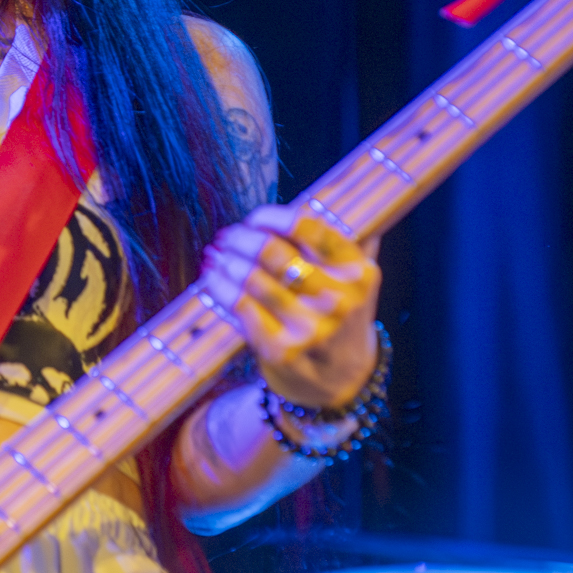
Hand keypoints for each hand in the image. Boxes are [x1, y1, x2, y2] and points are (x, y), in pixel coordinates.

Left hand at [202, 206, 381, 411]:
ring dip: (225, 261)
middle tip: (228, 236)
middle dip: (241, 238)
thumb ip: (350, 238)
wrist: (340, 380)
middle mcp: (338, 300)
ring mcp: (309, 328)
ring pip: (251, 278)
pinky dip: (220, 287)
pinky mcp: (281, 350)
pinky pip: (239, 306)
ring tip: (217, 254)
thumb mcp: (356, 278)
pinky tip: (213, 278)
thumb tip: (341, 191)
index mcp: (359, 272)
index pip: (309, 227)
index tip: (255, 218)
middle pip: (273, 251)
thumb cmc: (339, 315)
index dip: (272, 217)